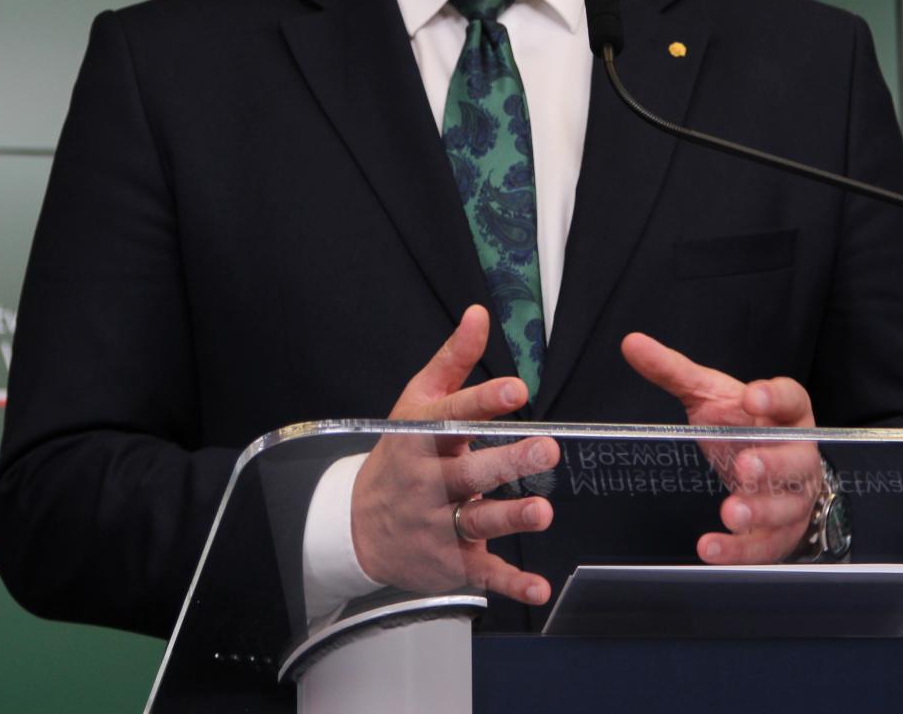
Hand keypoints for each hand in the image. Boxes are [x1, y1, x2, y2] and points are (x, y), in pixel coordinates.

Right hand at [350, 306, 556, 604]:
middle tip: (545, 449)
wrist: (356, 527)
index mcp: (422, 438)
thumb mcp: (417, 403)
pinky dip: (510, 583)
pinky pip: (481, 571)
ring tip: (542, 512)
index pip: (453, 417)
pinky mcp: (450, 560)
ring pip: (476, 519)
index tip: (516, 390)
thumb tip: (479, 314)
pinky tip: (537, 588)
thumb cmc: (399, 456)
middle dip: (507, 462)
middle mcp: (428, 481)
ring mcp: (438, 523)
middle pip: (469, 470)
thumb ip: (454, 360)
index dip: (484, 402)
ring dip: (510, 518)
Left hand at [620, 332, 821, 563]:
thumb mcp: (710, 397)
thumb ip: (674, 372)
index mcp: (786, 415)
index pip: (792, 399)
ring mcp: (794, 497)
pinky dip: (741, 550)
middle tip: (746, 465)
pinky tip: (712, 548)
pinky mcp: (780, 533)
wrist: (769, 475)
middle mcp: (799, 455)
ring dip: (760, 510)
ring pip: (788, 506)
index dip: (775, 398)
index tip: (752, 396)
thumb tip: (632, 344)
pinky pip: (767, 546)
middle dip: (773, 463)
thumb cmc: (742, 429)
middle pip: (798, 459)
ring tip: (731, 512)